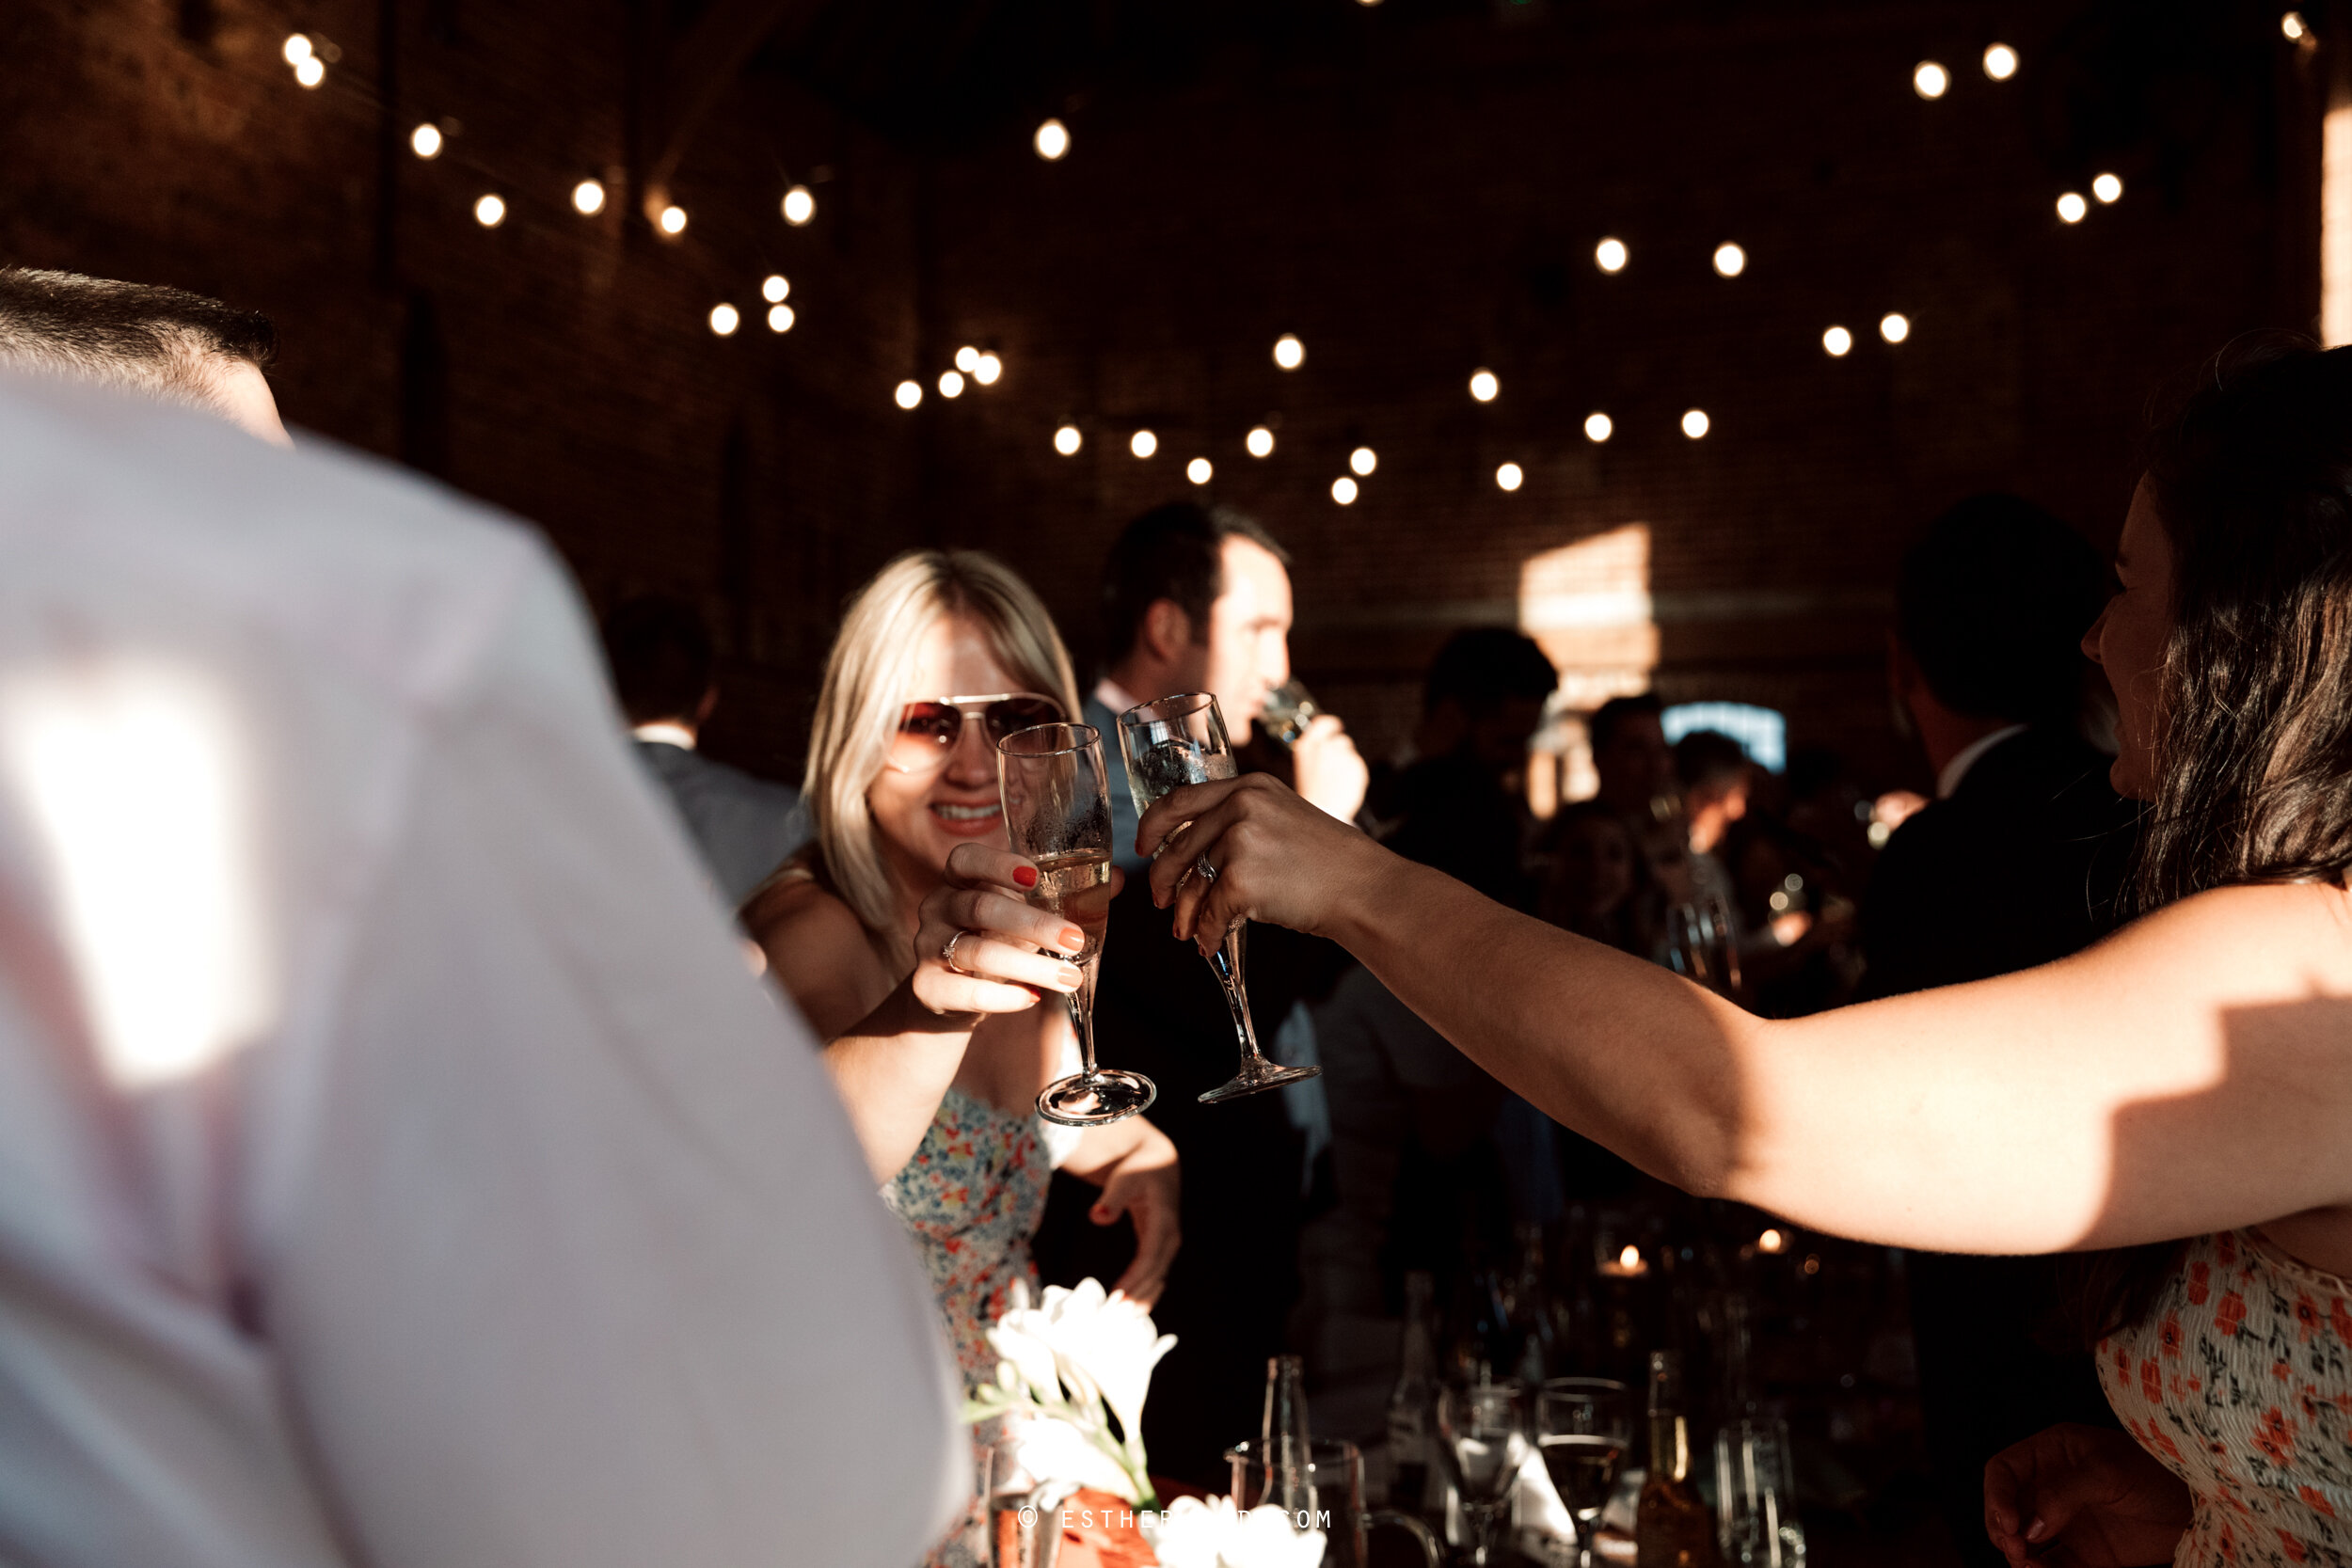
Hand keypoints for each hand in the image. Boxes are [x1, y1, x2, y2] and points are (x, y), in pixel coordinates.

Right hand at [908, 843, 1088, 1017]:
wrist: (946, 999)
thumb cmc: (991, 943)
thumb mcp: (1022, 918)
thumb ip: (1065, 898)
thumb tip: (1119, 877)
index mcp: (957, 881)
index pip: (964, 859)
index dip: (997, 863)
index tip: (1035, 876)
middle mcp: (937, 908)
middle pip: (981, 907)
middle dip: (1033, 924)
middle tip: (1076, 940)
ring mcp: (926, 948)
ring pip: (977, 953)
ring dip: (1029, 966)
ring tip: (1070, 978)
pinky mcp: (926, 988)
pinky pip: (965, 992)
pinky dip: (1003, 997)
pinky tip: (1033, 998)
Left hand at [1090, 1122, 1180, 1306]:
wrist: (1157, 1163)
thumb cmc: (1139, 1169)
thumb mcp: (1124, 1179)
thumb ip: (1111, 1198)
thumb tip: (1097, 1217)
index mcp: (1163, 1219)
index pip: (1149, 1256)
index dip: (1135, 1279)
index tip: (1117, 1296)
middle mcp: (1170, 1235)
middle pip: (1156, 1272)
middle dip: (1138, 1295)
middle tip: (1116, 1316)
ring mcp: (1168, 1242)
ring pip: (1158, 1277)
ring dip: (1144, 1298)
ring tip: (1124, 1318)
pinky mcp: (1160, 1245)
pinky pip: (1155, 1273)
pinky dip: (1145, 1290)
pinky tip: (1133, 1305)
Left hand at [1137, 772, 1388, 954]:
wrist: (1367, 889)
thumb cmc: (1332, 863)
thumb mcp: (1286, 817)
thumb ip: (1243, 821)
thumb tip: (1195, 855)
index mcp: (1250, 787)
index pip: (1181, 799)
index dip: (1154, 825)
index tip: (1144, 847)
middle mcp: (1242, 806)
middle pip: (1179, 846)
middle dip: (1163, 879)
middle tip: (1160, 900)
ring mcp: (1241, 841)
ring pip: (1193, 883)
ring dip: (1185, 912)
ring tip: (1185, 930)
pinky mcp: (1243, 880)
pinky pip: (1210, 912)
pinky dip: (1206, 933)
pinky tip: (1209, 943)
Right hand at [1290, 713, 1368, 821]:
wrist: (1323, 811)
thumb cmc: (1312, 793)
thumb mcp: (1304, 766)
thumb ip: (1315, 751)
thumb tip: (1325, 740)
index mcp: (1307, 746)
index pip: (1324, 722)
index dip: (1332, 724)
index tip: (1336, 727)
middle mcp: (1325, 746)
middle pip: (1340, 739)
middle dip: (1341, 750)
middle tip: (1338, 763)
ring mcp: (1341, 755)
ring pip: (1350, 753)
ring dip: (1347, 762)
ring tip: (1337, 779)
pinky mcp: (1356, 765)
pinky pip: (1357, 765)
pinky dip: (1354, 773)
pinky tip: (1344, 784)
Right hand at [1984, 1423, 2190, 1567]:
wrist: (2202, 1512)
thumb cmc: (2160, 1476)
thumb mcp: (2110, 1473)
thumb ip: (2065, 1493)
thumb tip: (2029, 1525)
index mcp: (2053, 1453)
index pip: (2005, 1470)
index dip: (1997, 1495)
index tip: (2009, 1523)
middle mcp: (2052, 1485)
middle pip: (2006, 1507)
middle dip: (2003, 1530)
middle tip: (2016, 1550)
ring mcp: (2066, 1520)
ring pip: (2022, 1540)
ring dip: (2018, 1555)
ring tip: (2029, 1566)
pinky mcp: (2084, 1553)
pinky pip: (2050, 1564)